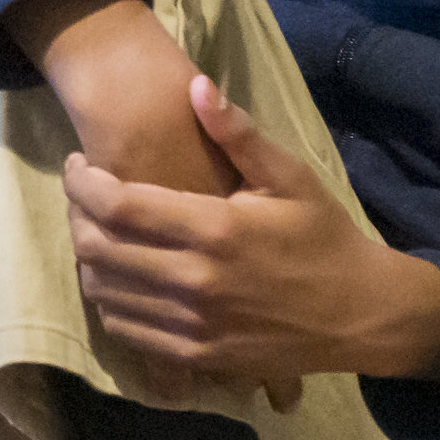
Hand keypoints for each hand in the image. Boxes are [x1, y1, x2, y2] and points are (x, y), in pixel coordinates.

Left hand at [64, 76, 439, 398]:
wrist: (362, 315)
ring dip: (87, 257)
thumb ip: (237, 133)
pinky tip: (119, 276)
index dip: (81, 182)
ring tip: (98, 231)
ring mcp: (194, 324)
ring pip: (102, 290)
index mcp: (215, 229)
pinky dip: (108, 298)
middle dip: (76, 214)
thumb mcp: (290, 177)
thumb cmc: (324, 237)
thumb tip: (194, 85)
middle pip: (97, 248)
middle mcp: (196, 280)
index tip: (78, 164)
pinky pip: (124, 328)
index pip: (117, 205)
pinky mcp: (196, 355)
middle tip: (84, 195)